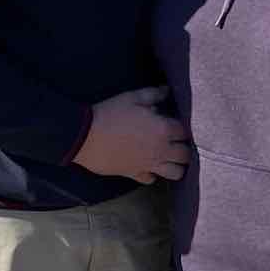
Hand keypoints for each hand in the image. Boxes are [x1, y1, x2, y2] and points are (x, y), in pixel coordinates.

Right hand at [73, 87, 190, 184]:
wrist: (84, 136)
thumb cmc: (110, 113)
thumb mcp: (133, 97)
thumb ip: (153, 94)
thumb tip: (166, 90)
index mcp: (163, 129)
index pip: (185, 132)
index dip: (181, 128)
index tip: (174, 125)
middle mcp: (161, 150)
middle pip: (185, 155)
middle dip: (183, 148)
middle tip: (175, 142)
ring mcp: (149, 164)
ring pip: (175, 173)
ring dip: (175, 165)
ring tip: (168, 158)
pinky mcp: (134, 174)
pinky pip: (151, 179)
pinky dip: (152, 174)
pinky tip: (147, 165)